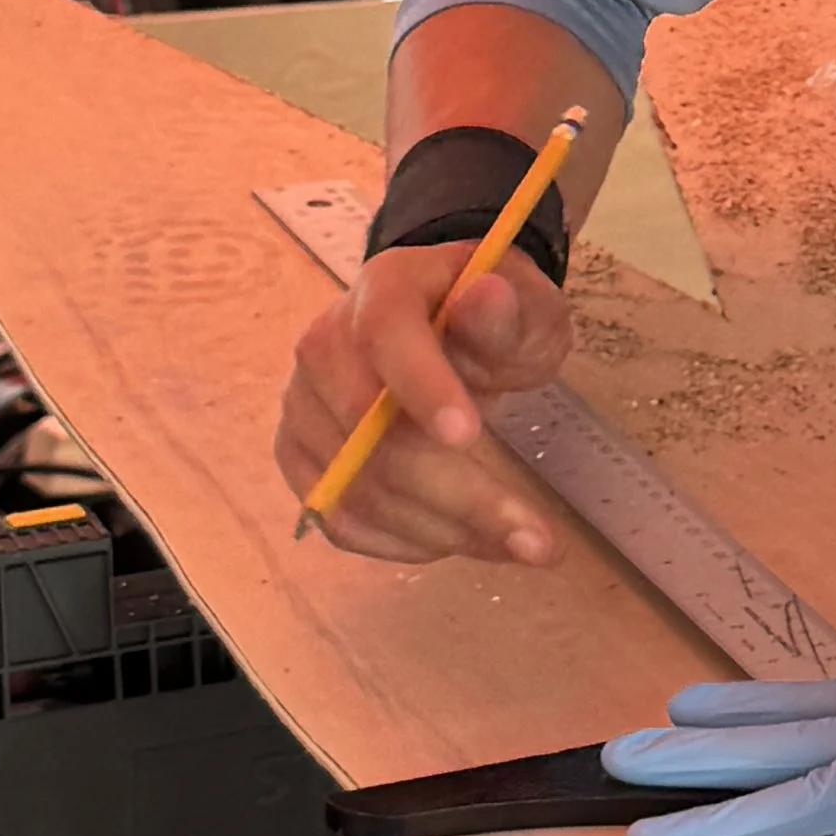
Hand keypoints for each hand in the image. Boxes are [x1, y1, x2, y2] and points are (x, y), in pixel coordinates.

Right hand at [274, 240, 570, 564]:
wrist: (450, 330)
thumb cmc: (494, 319)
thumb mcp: (525, 305)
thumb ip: (509, 310)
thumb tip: (488, 296)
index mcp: (383, 290)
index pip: (386, 335)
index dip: (421, 386)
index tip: (469, 436)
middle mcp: (324, 346)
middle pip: (370, 436)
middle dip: (457, 495)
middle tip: (535, 540)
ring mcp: (303, 408)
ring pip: (357, 490)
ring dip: (440, 529)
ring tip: (517, 544)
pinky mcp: (300, 460)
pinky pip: (339, 520)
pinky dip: (402, 544)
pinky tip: (460, 541)